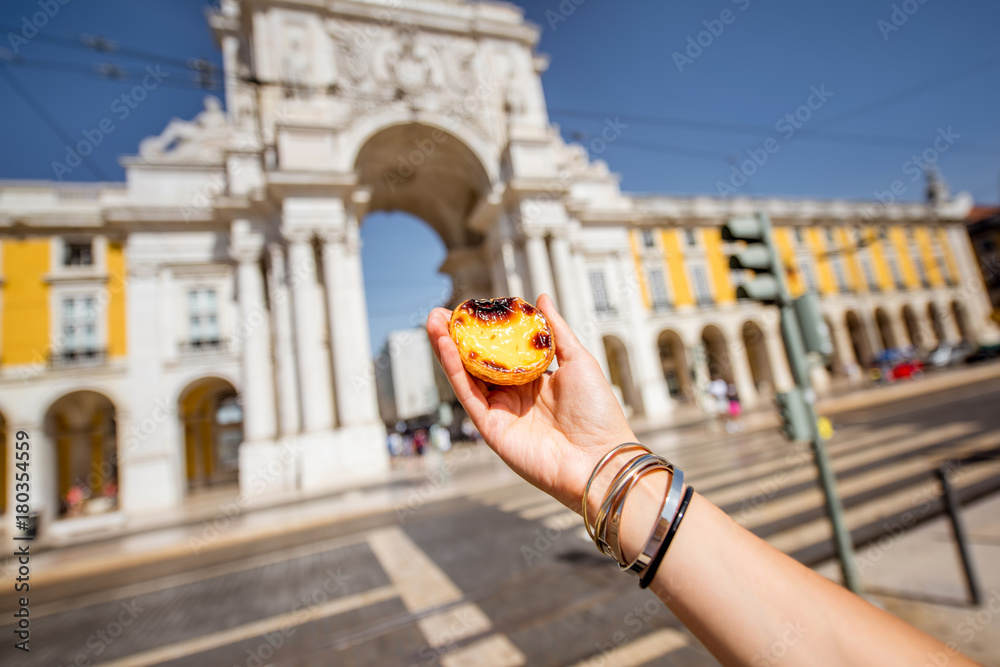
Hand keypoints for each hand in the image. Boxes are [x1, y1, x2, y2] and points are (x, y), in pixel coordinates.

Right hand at [426, 294, 635, 512]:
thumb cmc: (597, 412)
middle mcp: (514, 396)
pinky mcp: (491, 428)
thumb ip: (556, 330)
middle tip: (441, 313)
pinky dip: (454, 370)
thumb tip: (540, 298)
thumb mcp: (579, 360)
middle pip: (478, 362)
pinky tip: (445, 345)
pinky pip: (468, 395)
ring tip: (433, 321)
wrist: (599, 458)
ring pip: (466, 376)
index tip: (471, 307)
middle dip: (457, 337)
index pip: (501, 351)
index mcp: (535, 380)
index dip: (484, 331)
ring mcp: (501, 412)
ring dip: (447, 349)